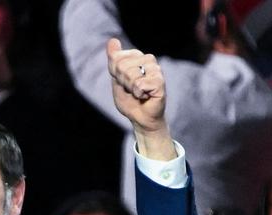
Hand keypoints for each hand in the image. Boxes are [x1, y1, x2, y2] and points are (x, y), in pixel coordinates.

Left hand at [106, 39, 169, 154]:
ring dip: (130, 88)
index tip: (122, 83)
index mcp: (136, 57)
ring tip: (138, 93)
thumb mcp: (117, 78)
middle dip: (122, 82)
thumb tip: (112, 40)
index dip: (115, 74)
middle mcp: (147, 59)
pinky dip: (138, 93)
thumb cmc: (130, 100)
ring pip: (131, 74)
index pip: (116, 58)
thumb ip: (114, 60)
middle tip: (131, 90)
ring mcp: (155, 69)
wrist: (140, 118)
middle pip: (121, 65)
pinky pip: (140, 84)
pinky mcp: (160, 81)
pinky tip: (145, 96)